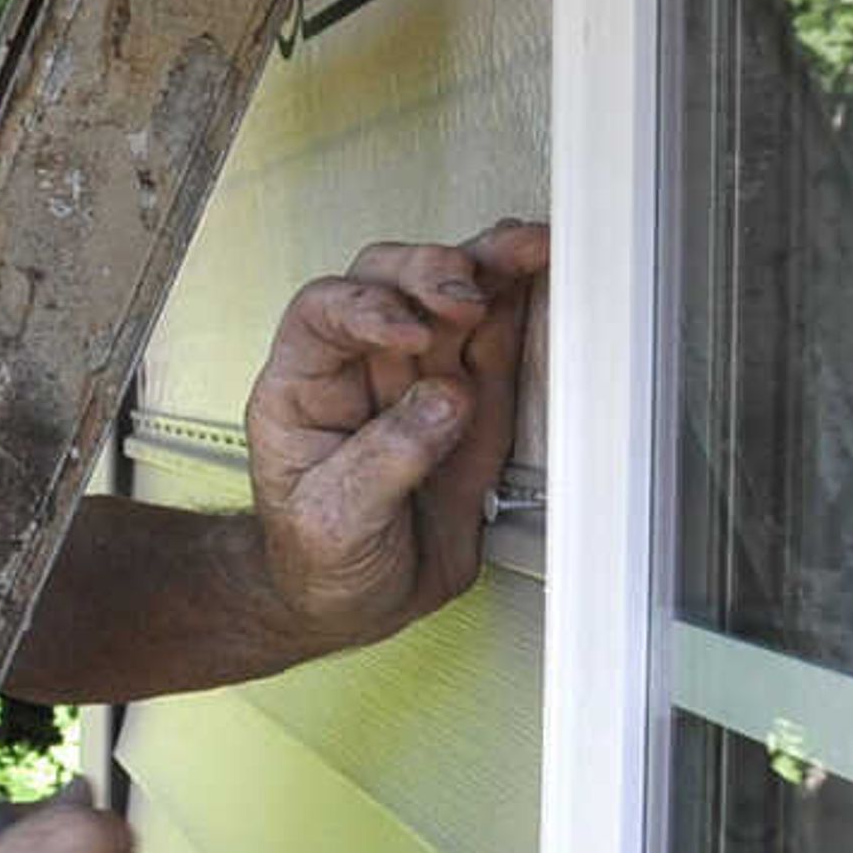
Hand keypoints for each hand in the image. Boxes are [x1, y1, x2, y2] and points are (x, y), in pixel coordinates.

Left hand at [244, 220, 549, 651]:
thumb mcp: (333, 522)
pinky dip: (526, 302)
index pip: (324, 312)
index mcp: (304, 382)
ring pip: (451, 291)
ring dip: (490, 263)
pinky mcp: (475, 393)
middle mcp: (362, 362)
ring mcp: (421, 372)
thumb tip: (447, 400)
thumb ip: (386, 458)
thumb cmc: (319, 559)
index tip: (407, 336)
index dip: (365, 308)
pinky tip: (548, 274)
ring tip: (530, 251)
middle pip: (388, 279)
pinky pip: (500, 334)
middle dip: (430, 272)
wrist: (356, 601)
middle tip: (466, 297)